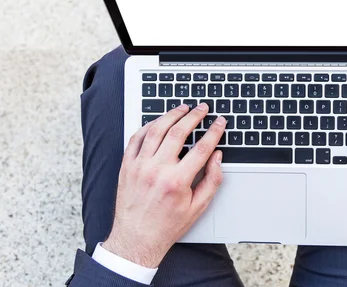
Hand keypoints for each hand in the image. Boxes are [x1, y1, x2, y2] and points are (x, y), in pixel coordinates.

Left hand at [102, 103, 224, 267]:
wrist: (136, 239)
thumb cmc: (167, 225)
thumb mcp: (198, 207)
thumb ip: (212, 180)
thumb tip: (217, 157)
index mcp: (177, 181)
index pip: (202, 147)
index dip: (214, 131)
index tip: (219, 122)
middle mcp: (157, 170)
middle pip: (178, 132)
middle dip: (194, 116)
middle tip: (202, 109)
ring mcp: (139, 166)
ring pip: (156, 129)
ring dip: (171, 115)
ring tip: (182, 108)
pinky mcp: (127, 166)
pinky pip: (136, 138)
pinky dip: (148, 125)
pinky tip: (158, 121)